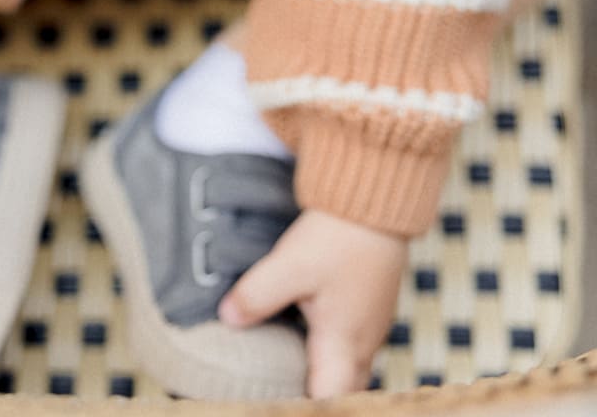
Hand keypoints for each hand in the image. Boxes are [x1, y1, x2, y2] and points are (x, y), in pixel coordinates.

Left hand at [218, 209, 407, 398]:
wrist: (375, 206)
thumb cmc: (337, 239)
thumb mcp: (290, 266)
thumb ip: (257, 295)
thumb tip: (227, 319)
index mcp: (343, 345)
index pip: (328, 402)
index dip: (305, 408)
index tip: (275, 402)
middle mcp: (363, 344)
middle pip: (341, 391)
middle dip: (316, 398)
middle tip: (281, 393)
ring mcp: (370, 327)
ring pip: (347, 371)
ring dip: (324, 379)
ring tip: (289, 378)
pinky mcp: (367, 308)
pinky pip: (350, 348)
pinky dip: (329, 356)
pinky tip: (305, 342)